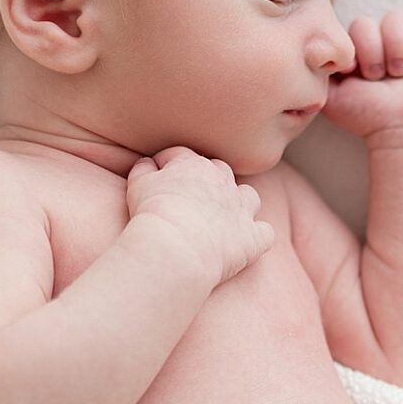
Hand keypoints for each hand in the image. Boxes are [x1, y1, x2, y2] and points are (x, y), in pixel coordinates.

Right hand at [125, 146, 273, 288]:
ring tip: (224, 218)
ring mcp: (241, 209)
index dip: (167, 165)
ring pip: (248, 196)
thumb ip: (143, 169)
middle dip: (207, 180)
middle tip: (190, 199)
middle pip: (219, 171)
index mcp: (193, 165)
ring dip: (239, 203)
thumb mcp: (138, 184)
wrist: (176, 247)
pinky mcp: (252, 238)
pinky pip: (264, 233)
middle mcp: (223, 182)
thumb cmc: (153, 215)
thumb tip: (148, 164)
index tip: (157, 177)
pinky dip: (257, 236)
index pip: (180, 156)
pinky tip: (246, 243)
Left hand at [322, 11, 402, 139]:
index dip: (351, 48)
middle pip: (367, 22)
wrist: (401, 132)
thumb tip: (322, 46)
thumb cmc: (366, 117)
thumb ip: (320, 70)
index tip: (352, 73)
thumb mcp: (331, 95)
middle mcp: (381, 43)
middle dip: (371, 51)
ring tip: (399, 73)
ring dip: (395, 47)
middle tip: (377, 78)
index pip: (345, 29)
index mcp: (357, 51)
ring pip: (397, 18)